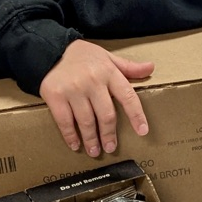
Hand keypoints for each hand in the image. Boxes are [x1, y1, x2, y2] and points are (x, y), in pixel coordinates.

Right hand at [40, 39, 153, 156]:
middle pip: (106, 115)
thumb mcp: (107, 57)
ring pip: (86, 121)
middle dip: (109, 134)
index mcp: (108, 72)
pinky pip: (65, 121)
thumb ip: (128, 67)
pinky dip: (70, 136)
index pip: (127, 96)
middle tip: (111, 148)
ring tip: (94, 151)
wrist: (50, 50)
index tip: (142, 131)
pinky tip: (75, 144)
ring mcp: (73, 89)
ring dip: (91, 139)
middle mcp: (92, 81)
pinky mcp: (55, 96)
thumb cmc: (82, 56)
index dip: (136, 115)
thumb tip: (151, 68)